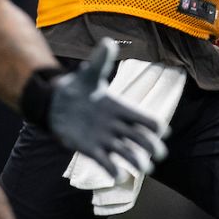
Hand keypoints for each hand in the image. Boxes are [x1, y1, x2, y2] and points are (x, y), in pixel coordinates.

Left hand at [47, 38, 167, 179]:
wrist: (56, 102)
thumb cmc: (77, 87)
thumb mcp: (88, 73)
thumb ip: (100, 61)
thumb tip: (108, 42)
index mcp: (120, 108)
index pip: (142, 118)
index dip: (154, 125)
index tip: (162, 131)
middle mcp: (116, 125)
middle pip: (140, 138)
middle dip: (151, 147)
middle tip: (159, 155)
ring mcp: (105, 138)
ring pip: (126, 153)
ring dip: (137, 161)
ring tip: (143, 169)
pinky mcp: (91, 149)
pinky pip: (106, 162)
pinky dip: (112, 170)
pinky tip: (117, 176)